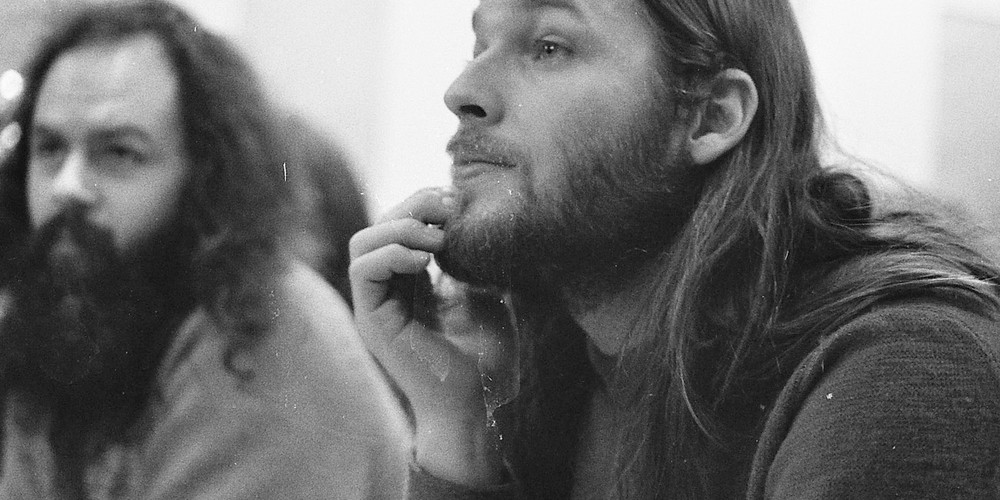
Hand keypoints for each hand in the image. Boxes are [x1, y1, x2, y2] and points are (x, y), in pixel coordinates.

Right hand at [349, 188, 509, 484]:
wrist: (477, 407)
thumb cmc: (487, 360)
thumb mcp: (486, 294)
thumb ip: (472, 259)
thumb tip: (477, 220)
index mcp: (412, 283)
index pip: (400, 225)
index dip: (423, 204)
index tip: (458, 204)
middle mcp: (389, 292)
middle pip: (379, 226)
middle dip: (411, 206)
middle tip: (448, 210)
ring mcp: (376, 306)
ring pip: (363, 242)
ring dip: (399, 227)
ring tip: (438, 239)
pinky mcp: (371, 321)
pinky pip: (362, 270)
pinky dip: (391, 254)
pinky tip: (427, 261)